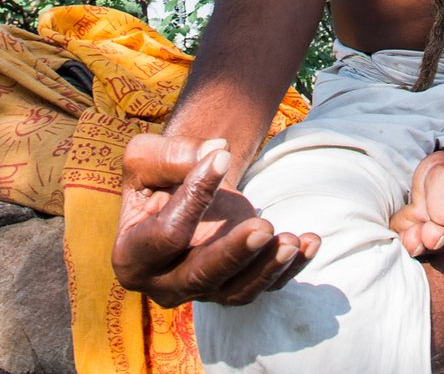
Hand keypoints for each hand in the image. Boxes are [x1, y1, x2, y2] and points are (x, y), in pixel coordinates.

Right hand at [110, 134, 320, 306]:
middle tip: (263, 228)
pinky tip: (311, 243)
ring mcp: (202, 291)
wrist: (180, 191)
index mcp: (132, 257)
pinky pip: (264, 286)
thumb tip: (216, 152)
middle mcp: (165, 285)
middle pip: (201, 277)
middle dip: (234, 254)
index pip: (165, 235)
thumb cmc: (158, 175)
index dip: (193, 198)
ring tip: (292, 240)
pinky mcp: (234, 287)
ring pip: (237, 291)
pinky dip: (290, 269)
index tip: (221, 159)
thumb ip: (172, 155)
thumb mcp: (146, 158)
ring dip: (268, 268)